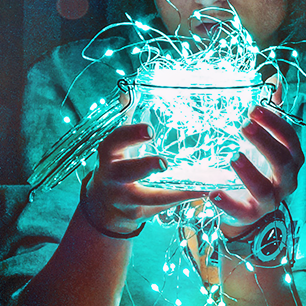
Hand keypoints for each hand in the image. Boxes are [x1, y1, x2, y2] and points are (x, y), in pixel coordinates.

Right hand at [80, 123, 203, 235]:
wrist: (104, 206)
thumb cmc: (116, 167)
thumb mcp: (116, 146)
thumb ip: (125, 122)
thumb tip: (126, 92)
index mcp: (109, 156)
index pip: (114, 142)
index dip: (130, 135)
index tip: (149, 129)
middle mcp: (113, 178)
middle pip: (126, 172)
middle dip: (144, 167)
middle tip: (164, 163)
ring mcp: (125, 199)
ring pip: (148, 197)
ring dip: (173, 192)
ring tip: (199, 186)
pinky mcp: (139, 213)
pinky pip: (162, 206)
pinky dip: (181, 198)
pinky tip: (202, 191)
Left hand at [210, 95, 303, 229]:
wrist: (248, 205)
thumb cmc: (259, 166)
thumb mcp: (265, 140)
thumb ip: (271, 113)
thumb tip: (274, 79)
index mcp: (291, 159)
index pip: (290, 139)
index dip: (275, 123)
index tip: (253, 108)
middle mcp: (286, 180)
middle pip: (282, 161)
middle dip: (264, 142)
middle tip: (244, 125)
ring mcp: (270, 200)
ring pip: (264, 188)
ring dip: (249, 172)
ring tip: (233, 155)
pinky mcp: (250, 215)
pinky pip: (241, 211)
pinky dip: (227, 202)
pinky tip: (212, 192)